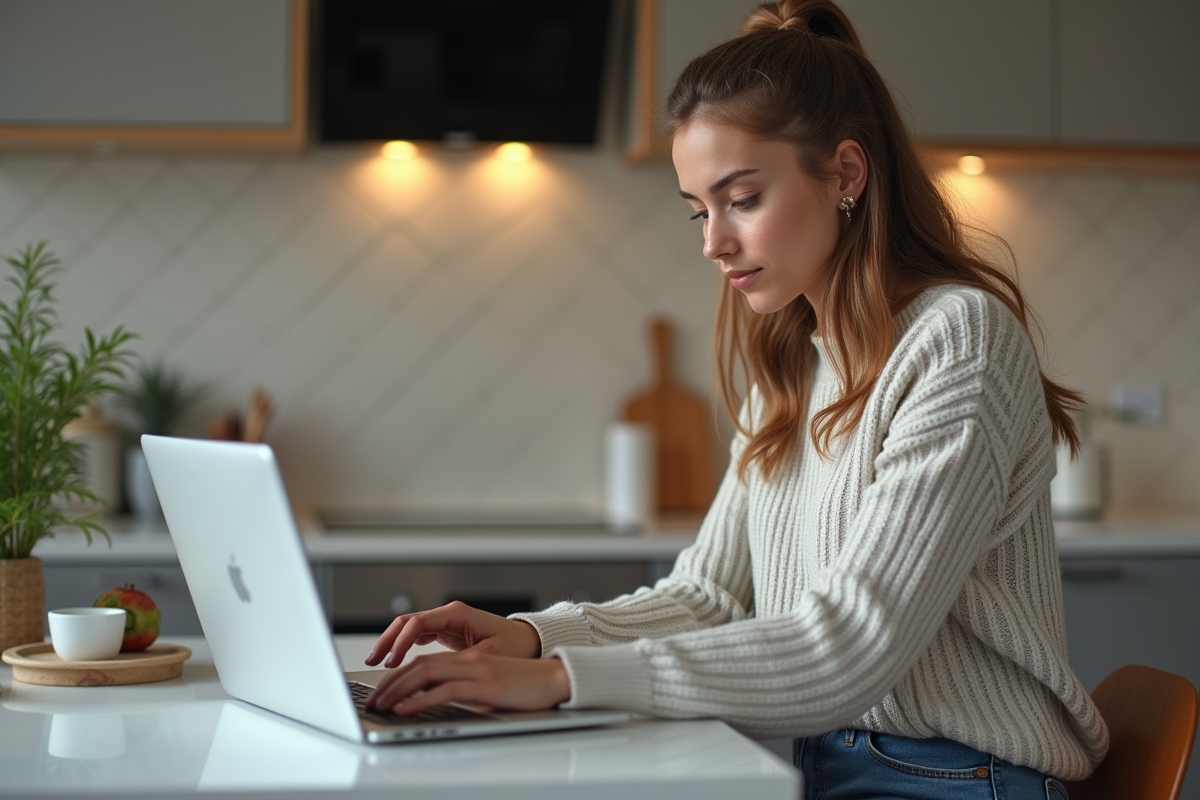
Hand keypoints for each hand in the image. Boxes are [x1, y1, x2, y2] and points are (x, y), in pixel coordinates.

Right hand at [364, 601, 541, 667]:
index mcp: (457, 614)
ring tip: (376, 663)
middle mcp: (448, 614)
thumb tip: (437, 673)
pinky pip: (417, 636)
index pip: (417, 622)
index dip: (400, 642)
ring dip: (391, 644)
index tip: (392, 662)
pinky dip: (402, 647)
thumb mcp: (488, 656)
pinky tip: (393, 663)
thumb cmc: (514, 646)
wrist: (529, 641)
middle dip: (387, 641)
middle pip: (406, 622)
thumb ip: (461, 663)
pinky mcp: (446, 632)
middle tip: (372, 662)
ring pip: (408, 629)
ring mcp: (446, 622)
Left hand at [365, 650, 570, 713]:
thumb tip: (440, 705)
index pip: (423, 661)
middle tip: (372, 702)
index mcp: (468, 657)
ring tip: (381, 705)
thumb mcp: (490, 685)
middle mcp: (468, 659)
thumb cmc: (526, 685)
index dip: (397, 675)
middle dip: (390, 683)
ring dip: (398, 690)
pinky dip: (420, 699)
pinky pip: (445, 690)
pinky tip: (405, 708)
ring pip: (426, 673)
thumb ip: (466, 689)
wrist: (557, 680)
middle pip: (418, 665)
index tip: (381, 692)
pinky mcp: (486, 685)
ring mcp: (476, 670)